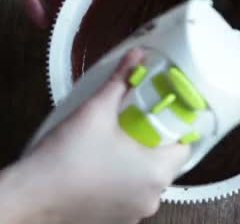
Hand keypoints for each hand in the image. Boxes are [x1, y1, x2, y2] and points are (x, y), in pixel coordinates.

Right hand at [0, 49, 189, 223]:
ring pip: (147, 180)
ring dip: (137, 162)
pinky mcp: (117, 219)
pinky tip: (104, 166)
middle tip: (136, 125)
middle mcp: (152, 197)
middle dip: (153, 142)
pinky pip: (131, 195)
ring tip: (116, 144)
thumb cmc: (63, 160)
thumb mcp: (96, 112)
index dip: (175, 127)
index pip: (184, 146)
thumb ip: (121, 81)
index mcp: (157, 172)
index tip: (163, 116)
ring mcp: (135, 212)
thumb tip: (136, 57)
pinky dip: (123, 181)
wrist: (29, 197)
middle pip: (166, 162)